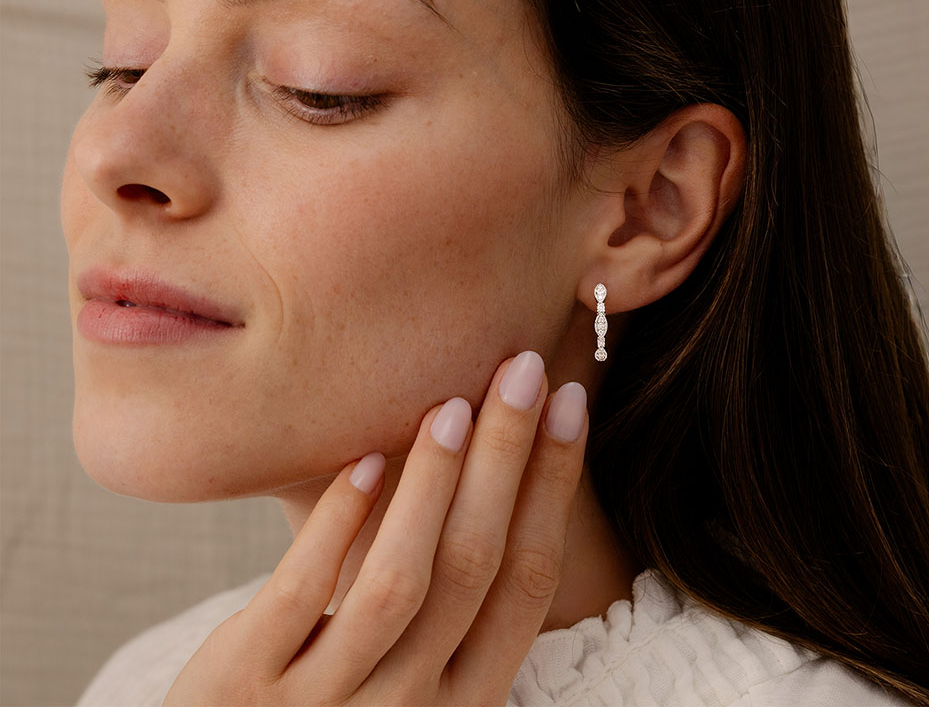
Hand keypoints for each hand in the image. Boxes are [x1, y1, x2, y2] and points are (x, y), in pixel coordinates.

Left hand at [163, 351, 587, 705]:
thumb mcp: (407, 678)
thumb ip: (444, 608)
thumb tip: (489, 478)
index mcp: (462, 701)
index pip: (526, 582)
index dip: (553, 488)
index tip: (568, 406)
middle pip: (474, 566)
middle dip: (508, 458)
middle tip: (525, 370)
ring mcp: (326, 703)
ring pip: (399, 581)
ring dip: (432, 484)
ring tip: (452, 405)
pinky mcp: (245, 688)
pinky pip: (301, 594)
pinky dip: (338, 523)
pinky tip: (362, 463)